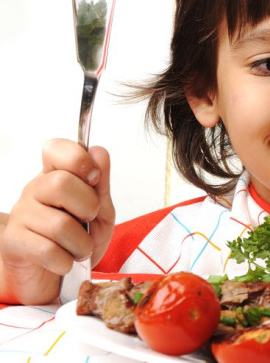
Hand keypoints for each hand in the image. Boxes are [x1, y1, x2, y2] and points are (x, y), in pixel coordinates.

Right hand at [0, 139, 114, 304]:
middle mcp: (34, 190)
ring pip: (58, 224)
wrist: (56, 277)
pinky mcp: (13, 242)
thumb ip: (101, 185)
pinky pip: (46, 250)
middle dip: (87, 207)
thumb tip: (99, 152)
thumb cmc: (78, 238)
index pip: (55, 148)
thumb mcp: (100, 212)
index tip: (94, 178)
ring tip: (80, 249)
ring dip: (81, 244)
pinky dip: (65, 260)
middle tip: (89, 220)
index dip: (78, 159)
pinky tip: (65, 261)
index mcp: (56, 176)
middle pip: (60, 183)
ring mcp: (21, 215)